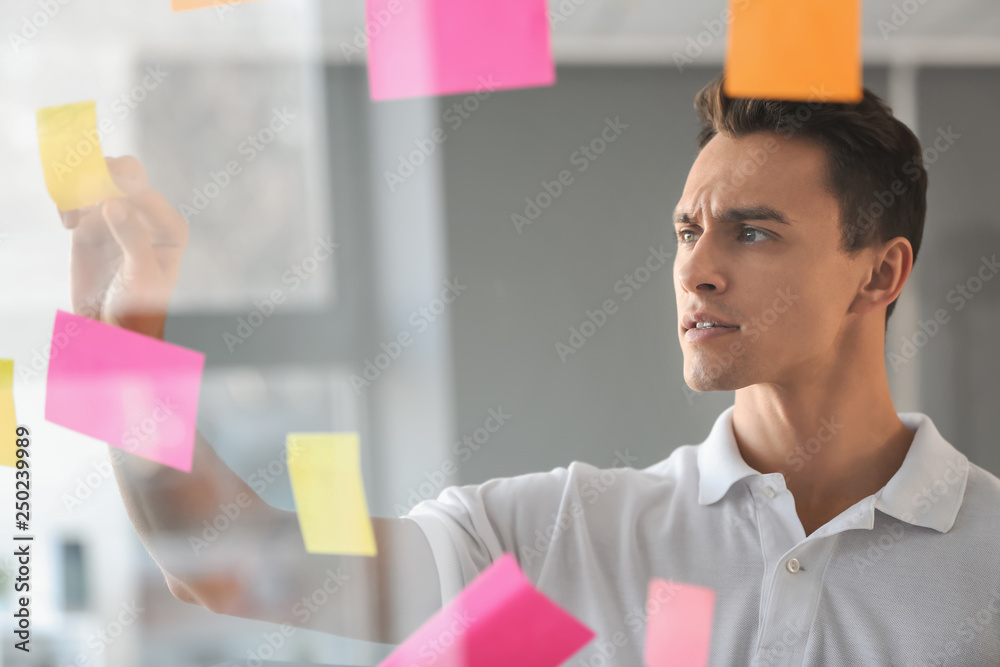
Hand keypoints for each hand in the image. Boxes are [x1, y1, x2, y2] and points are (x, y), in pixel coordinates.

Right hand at [60, 156, 187, 339]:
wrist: (112, 328)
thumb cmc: (139, 306)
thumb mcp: (141, 275)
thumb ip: (133, 239)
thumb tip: (114, 203)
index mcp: (169, 227)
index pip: (148, 195)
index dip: (127, 190)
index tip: (105, 200)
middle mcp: (145, 216)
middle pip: (128, 175)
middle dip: (106, 173)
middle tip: (87, 193)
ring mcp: (117, 217)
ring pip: (99, 180)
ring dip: (82, 185)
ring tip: (74, 215)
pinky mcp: (90, 224)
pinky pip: (77, 198)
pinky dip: (68, 200)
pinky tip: (68, 223)